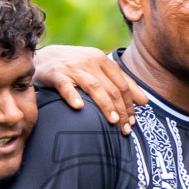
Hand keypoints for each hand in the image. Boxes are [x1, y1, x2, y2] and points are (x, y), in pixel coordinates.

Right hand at [32, 45, 147, 135]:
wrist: (44, 58)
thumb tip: (145, 101)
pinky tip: (79, 107)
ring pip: (93, 87)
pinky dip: (73, 96)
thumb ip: (121, 83)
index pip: (122, 84)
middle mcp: (90, 61)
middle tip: (125, 129)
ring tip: (113, 121)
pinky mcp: (56, 74)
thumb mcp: (98, 70)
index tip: (133, 122)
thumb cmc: (75, 68)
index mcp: (102, 60)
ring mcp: (73, 67)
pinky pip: (66, 86)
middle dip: (121, 110)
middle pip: (111, 88)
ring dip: (105, 105)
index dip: (130, 104)